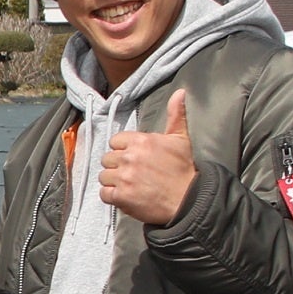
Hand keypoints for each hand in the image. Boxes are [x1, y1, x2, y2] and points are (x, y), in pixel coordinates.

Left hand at [98, 89, 198, 228]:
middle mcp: (130, 157)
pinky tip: (125, 196)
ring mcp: (124, 177)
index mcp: (141, 141)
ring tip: (128, 186)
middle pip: (107, 158)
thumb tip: (180, 93)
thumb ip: (175, 115)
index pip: (116, 141)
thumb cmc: (184, 171)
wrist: (189, 200)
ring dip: (113, 182)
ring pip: (103, 176)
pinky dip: (112, 197)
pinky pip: (104, 194)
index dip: (123, 150)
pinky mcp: (121, 196)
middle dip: (117, 166)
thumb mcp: (181, 139)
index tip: (133, 158)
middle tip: (131, 174)